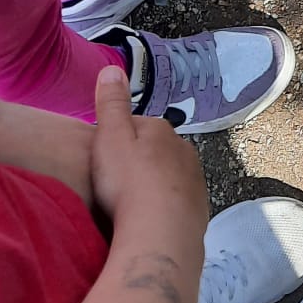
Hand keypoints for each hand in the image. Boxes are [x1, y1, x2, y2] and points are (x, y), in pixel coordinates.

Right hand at [89, 64, 209, 235]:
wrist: (160, 234)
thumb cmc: (128, 183)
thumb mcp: (110, 137)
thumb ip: (111, 103)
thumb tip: (112, 68)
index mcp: (161, 130)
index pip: (137, 125)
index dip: (117, 140)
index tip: (102, 157)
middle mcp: (184, 150)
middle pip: (156, 151)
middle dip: (139, 162)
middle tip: (114, 183)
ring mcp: (195, 181)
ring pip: (169, 176)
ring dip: (153, 185)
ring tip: (129, 204)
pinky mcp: (199, 210)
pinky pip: (177, 203)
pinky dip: (164, 208)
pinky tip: (148, 220)